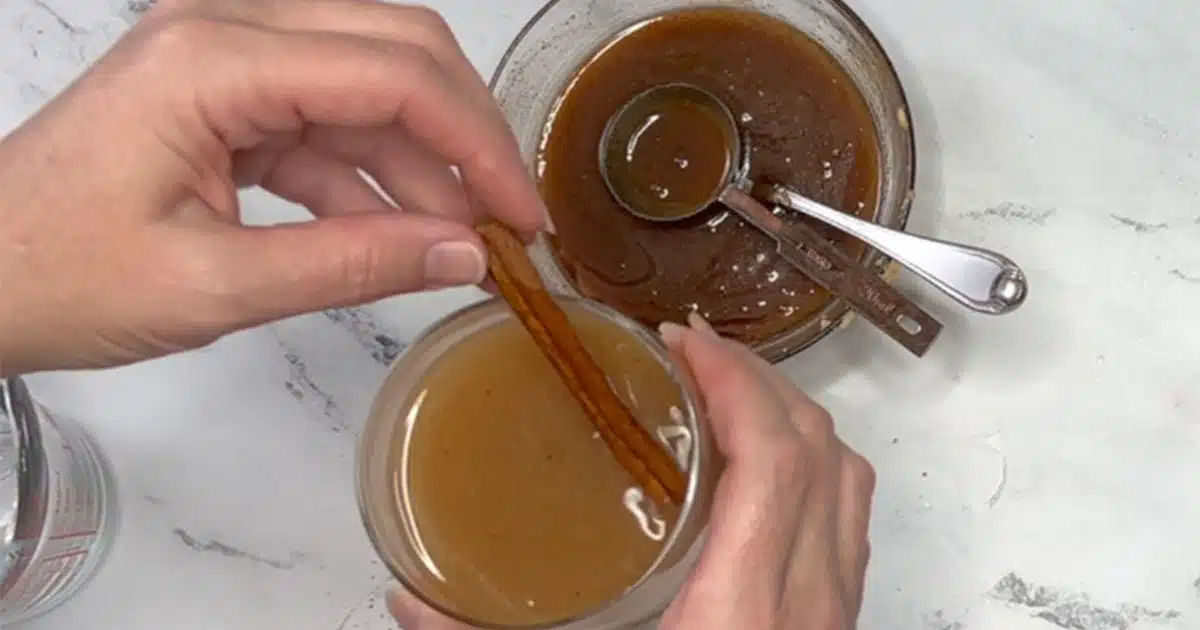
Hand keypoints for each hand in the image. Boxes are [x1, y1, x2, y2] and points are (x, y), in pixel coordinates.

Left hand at [0, 0, 544, 375]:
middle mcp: (226, 34)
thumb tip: (462, 256)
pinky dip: (371, 179)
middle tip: (508, 215)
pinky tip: (401, 235)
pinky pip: (326, 124)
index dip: (474, 143)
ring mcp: (225, 62)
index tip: (519, 214)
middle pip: (394, 50)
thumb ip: (350, 266)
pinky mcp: (225, 100)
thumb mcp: (215, 286)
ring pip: (368, 88)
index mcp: (213, 60)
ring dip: (422, 164)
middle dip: (463, 134)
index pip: (392, 72)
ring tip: (460, 244)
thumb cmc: (54, 275)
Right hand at [386, 314, 876, 628]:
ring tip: (727, 397)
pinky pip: (849, 521)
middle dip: (762, 381)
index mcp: (740, 618)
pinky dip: (813, 468)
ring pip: (850, 482)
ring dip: (794, 419)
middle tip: (694, 357)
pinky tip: (759, 473)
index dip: (738, 383)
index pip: (776, 461)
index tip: (686, 347)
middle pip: (823, 453)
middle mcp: (808, 610)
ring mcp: (833, 619)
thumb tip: (414, 603)